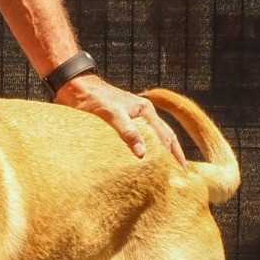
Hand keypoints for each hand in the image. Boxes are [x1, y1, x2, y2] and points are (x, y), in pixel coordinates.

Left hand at [55, 73, 186, 165]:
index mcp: (146, 111)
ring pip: (156, 135)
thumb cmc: (93, 99)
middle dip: (175, 154)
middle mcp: (144, 113)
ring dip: (164, 150)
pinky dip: (149, 146)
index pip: (166, 137)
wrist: (77, 86)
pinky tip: (147, 155)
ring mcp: (135, 115)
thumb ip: (128, 133)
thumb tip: (142, 154)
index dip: (174, 155)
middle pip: (166, 135)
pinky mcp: (125, 119)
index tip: (181, 171)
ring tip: (169, 166)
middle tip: (182, 173)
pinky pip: (143, 135)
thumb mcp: (111, 115)